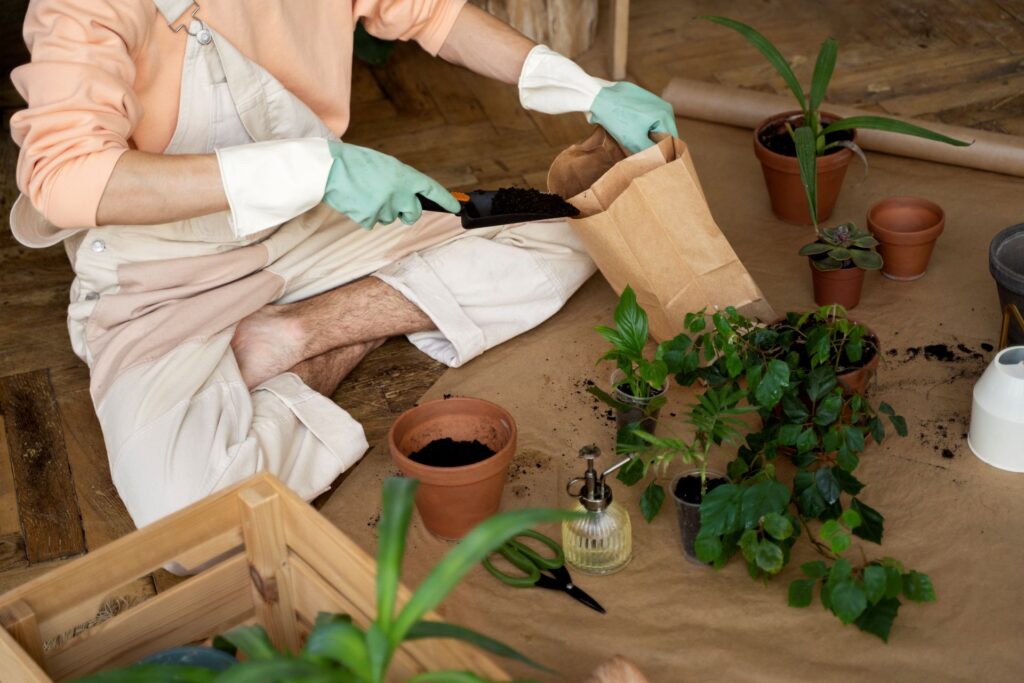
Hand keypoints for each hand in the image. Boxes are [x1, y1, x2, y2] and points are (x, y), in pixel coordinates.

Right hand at [325, 141, 459, 228]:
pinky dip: (365, 214)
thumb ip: (401, 180)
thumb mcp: (385, 165)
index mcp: (405, 176)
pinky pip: (372, 222)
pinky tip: (357, 201)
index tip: (456, 207)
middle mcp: (400, 194)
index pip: (432, 190)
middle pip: (413, 214)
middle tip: (392, 201)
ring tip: (366, 193)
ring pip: (390, 218)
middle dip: (406, 212)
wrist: (329, 169)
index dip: (446, 200)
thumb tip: (409, 194)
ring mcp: (385, 208)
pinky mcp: (370, 219)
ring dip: (382, 210)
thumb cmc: (356, 163)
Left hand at [517, 45, 678, 153]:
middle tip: (642, 154)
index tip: (654, 162)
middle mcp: (663, 105)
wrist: (596, 97)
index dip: (663, 153)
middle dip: (653, 143)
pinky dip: (638, 125)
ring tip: (633, 143)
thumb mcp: (635, 141)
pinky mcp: (640, 97)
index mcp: (666, 114)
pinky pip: (644, 116)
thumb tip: (661, 161)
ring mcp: (651, 99)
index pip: (671, 140)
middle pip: (662, 132)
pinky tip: (627, 130)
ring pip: (652, 125)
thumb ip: (652, 152)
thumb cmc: (616, 118)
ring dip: (645, 135)